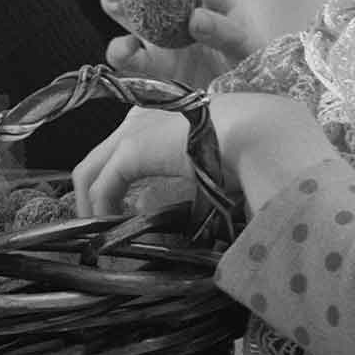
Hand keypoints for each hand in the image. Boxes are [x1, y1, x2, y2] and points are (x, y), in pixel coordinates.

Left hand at [72, 91, 336, 216]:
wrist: (264, 134)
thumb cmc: (255, 149)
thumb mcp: (219, 167)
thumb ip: (198, 184)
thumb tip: (194, 225)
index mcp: (165, 114)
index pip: (125, 147)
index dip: (118, 182)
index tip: (124, 215)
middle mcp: (143, 114)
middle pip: (101, 158)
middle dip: (95, 196)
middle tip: (101, 232)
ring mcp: (134, 129)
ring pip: (92, 171)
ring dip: (91, 208)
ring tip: (101, 241)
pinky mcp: (131, 148)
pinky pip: (101, 185)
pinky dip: (98, 211)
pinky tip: (109, 234)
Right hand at [103, 0, 262, 85]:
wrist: (246, 104)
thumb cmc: (252, 65)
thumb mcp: (249, 45)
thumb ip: (226, 31)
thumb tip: (195, 19)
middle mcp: (176, 5)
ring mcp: (158, 33)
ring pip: (122, 3)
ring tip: (127, 5)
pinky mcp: (149, 64)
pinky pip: (122, 52)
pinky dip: (118, 49)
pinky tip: (128, 49)